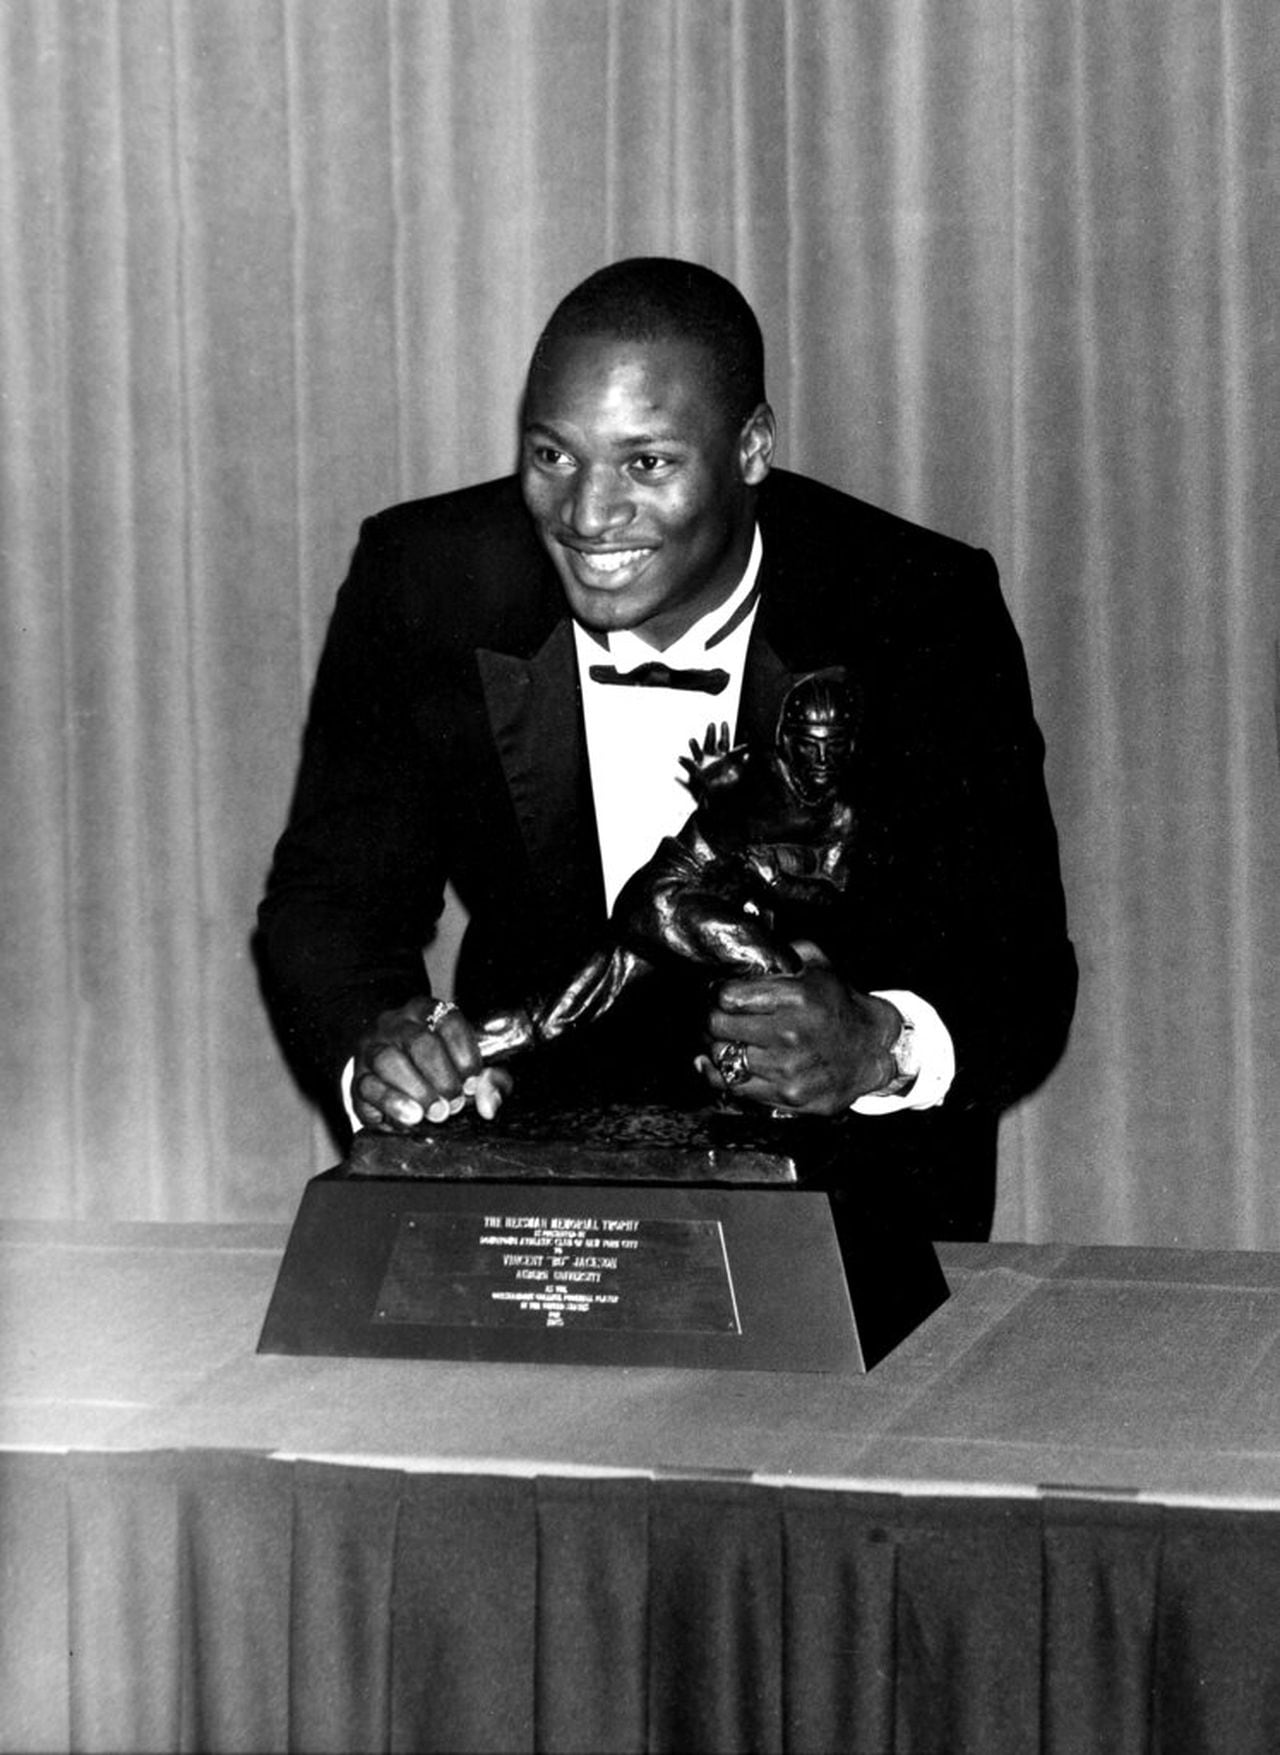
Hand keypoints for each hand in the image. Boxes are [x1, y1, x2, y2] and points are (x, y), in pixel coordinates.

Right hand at [352, 996, 511, 1130]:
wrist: (392, 1068)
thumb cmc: (440, 1068)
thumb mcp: (468, 1067)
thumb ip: (489, 1082)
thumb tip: (489, 1107)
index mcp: (427, 1011)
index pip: (449, 1021)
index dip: (465, 1055)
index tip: (472, 1082)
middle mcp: (396, 1024)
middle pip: (420, 1042)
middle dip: (442, 1077)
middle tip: (454, 1103)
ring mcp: (371, 1048)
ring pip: (388, 1061)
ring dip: (417, 1090)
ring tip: (435, 1112)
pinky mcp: (357, 1077)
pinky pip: (367, 1087)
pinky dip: (392, 1104)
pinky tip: (411, 1118)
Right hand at [678, 721, 747, 805]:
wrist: (722, 796)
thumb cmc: (731, 784)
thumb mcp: (739, 772)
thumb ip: (743, 762)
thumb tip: (749, 753)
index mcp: (724, 756)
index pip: (724, 742)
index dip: (724, 733)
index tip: (724, 723)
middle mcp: (713, 757)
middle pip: (711, 742)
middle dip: (711, 734)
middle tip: (711, 724)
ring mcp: (705, 763)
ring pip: (699, 751)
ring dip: (695, 746)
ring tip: (692, 740)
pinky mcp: (698, 772)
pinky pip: (690, 766)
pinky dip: (685, 762)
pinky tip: (680, 757)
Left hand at [698, 966, 901, 1115]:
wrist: (872, 1050)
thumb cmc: (839, 1006)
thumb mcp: (819, 965)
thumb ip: (784, 951)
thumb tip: (749, 947)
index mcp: (796, 999)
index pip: (728, 996)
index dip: (718, 993)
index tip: (720, 994)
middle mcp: (791, 1035)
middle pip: (717, 1026)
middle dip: (712, 1018)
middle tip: (717, 1016)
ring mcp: (788, 1069)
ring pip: (722, 1057)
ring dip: (718, 1046)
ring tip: (726, 1039)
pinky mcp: (788, 1096)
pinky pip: (735, 1087)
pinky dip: (722, 1074)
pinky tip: (723, 1063)